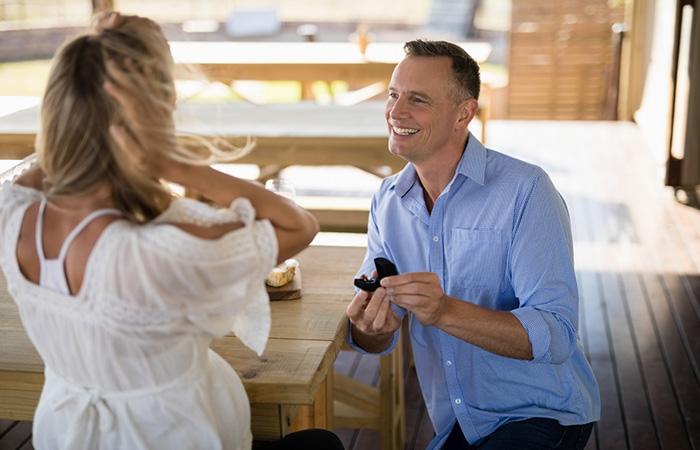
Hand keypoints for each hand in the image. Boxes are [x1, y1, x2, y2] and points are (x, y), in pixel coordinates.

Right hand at [103, 60, 181, 180]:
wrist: (178, 165)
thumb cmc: (155, 165)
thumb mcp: (138, 159)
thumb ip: (126, 143)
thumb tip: (113, 126)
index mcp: (144, 126)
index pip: (129, 104)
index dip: (118, 93)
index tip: (106, 83)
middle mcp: (153, 116)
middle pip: (137, 91)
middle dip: (124, 77)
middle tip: (112, 62)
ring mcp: (160, 114)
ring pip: (148, 89)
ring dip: (138, 74)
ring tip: (128, 60)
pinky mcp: (166, 114)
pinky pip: (160, 93)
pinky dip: (153, 80)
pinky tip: (148, 69)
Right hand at [346, 286, 400, 337]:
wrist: (379, 319)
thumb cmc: (370, 304)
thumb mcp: (367, 295)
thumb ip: (369, 284)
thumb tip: (375, 273)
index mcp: (355, 315)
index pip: (352, 311)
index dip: (357, 301)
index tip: (364, 291)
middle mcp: (363, 324)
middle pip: (368, 315)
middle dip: (375, 301)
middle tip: (381, 289)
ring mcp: (374, 329)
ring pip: (378, 321)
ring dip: (384, 306)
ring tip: (388, 295)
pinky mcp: (386, 329)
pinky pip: (389, 322)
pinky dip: (391, 310)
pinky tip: (393, 301)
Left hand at [381, 272, 448, 325]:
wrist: (441, 310)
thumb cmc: (426, 294)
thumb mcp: (420, 283)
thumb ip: (406, 280)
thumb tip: (387, 279)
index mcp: (432, 278)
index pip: (411, 276)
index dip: (396, 279)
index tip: (384, 281)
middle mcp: (435, 289)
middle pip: (412, 286)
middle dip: (396, 287)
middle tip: (385, 288)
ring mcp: (433, 301)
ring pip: (412, 298)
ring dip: (398, 296)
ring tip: (389, 295)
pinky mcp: (428, 312)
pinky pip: (413, 307)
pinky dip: (402, 303)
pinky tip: (395, 301)